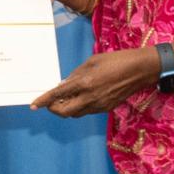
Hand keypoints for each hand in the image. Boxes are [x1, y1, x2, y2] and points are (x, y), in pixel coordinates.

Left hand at [31, 48, 157, 117]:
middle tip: (50, 101)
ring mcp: (99, 105)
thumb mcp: (92, 62)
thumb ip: (76, 74)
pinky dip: (79, 106)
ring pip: (75, 114)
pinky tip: (81, 96)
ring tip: (65, 97)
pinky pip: (87, 111)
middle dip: (54, 108)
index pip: (58, 95)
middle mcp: (90, 97)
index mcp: (85, 83)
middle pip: (64, 112)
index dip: (44, 101)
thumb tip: (64, 85)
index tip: (33, 105)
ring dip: (67, 108)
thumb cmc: (116, 60)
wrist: (139, 70)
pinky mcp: (106, 109)